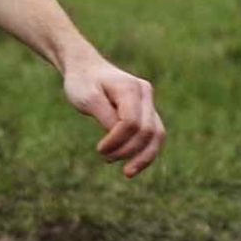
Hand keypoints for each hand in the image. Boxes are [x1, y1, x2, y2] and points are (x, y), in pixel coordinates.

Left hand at [62, 53, 163, 176]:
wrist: (86, 68)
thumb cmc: (82, 83)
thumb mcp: (86, 98)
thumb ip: (104, 115)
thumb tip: (118, 135)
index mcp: (130, 88)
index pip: (131, 123)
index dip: (117, 141)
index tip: (99, 150)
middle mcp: (145, 93)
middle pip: (148, 130)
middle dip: (129, 150)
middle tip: (105, 158)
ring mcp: (149, 102)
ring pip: (157, 134)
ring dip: (144, 156)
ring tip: (127, 172)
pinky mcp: (147, 110)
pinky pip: (153, 134)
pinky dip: (146, 150)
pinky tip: (134, 165)